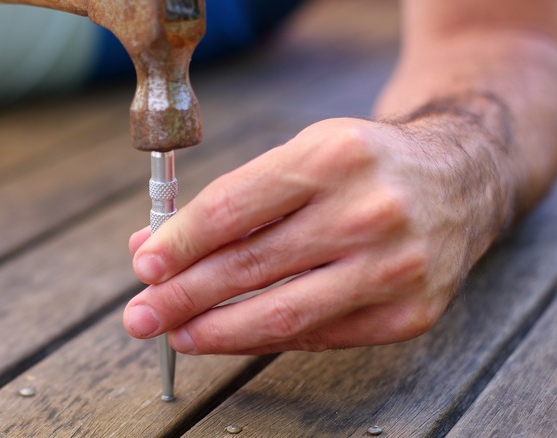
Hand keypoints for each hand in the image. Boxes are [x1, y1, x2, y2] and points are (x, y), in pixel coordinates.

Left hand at [124, 116, 508, 354]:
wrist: (459, 181)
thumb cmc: (363, 166)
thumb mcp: (300, 156)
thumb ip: (231, 202)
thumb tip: (154, 246)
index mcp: (332, 156)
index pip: (233, 209)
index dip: (179, 243)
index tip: (143, 265)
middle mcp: (368, 211)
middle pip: (250, 266)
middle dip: (182, 295)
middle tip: (141, 314)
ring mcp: (393, 267)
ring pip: (280, 314)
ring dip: (214, 330)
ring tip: (175, 334)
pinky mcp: (408, 313)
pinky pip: (316, 337)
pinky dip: (262, 339)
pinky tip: (229, 335)